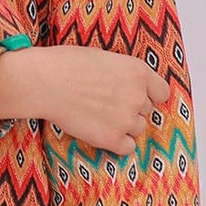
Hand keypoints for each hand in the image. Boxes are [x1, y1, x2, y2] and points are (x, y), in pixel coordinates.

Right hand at [0, 44, 169, 153]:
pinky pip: (127, 148)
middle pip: (146, 111)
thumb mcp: (104, 58)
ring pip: (137, 129)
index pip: (162, 92)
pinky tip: (98, 131)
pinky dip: (116, 143)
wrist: (43, 82)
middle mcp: (138, 96)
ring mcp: (126, 119)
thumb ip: (124, 73)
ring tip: (98, 116)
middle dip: (130, 109)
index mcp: (138, 72)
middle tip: (105, 104)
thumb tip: (129, 86)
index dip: (148, 95)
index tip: (136, 97)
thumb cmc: (66, 64)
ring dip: (123, 126)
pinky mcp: (112, 139)